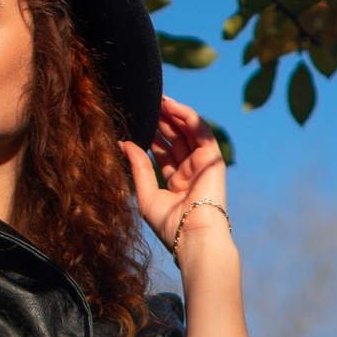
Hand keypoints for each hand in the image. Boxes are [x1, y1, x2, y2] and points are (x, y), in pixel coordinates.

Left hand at [122, 95, 228, 251]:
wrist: (193, 236)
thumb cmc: (169, 224)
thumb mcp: (146, 194)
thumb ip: (138, 167)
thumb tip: (123, 143)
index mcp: (176, 184)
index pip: (163, 153)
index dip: (152, 136)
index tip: (138, 121)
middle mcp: (190, 173)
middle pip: (176, 140)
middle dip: (162, 121)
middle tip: (148, 104)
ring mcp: (202, 165)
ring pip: (188, 133)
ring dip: (175, 115)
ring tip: (159, 100)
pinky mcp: (213, 159)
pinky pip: (201, 132)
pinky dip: (188, 118)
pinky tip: (173, 107)